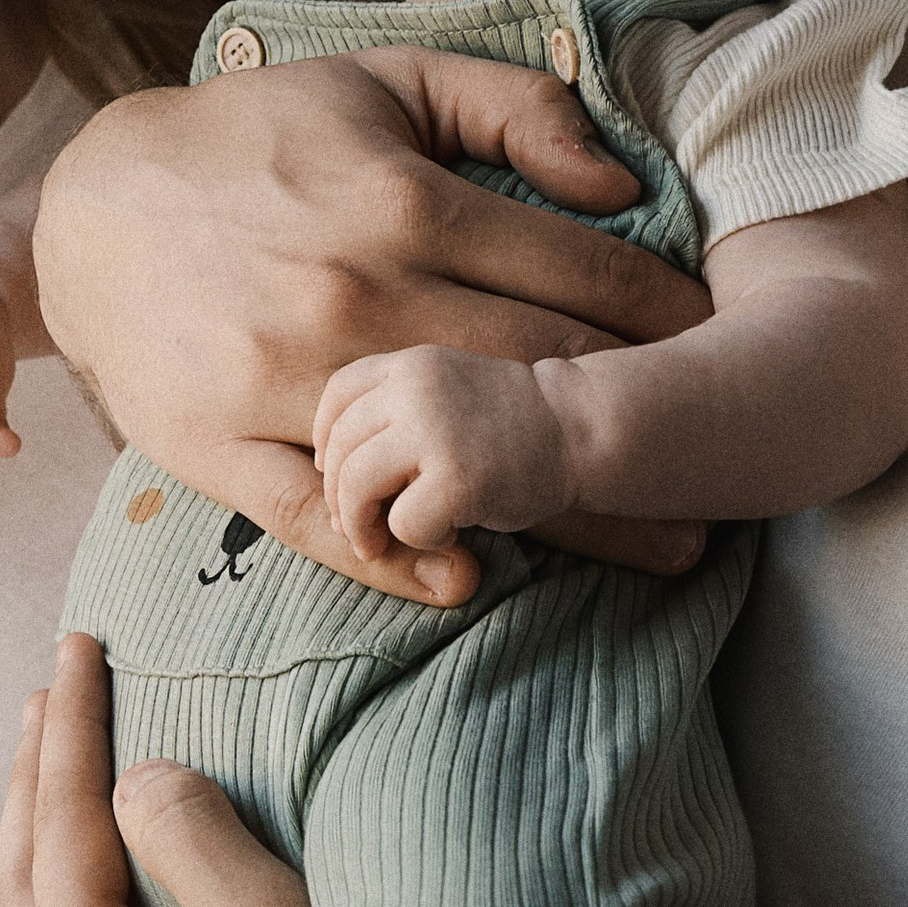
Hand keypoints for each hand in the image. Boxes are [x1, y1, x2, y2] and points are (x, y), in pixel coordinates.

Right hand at [31, 50, 709, 603]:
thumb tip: (622, 185)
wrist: (87, 205)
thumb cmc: (258, 140)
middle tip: (740, 466)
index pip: (575, 272)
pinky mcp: (217, 448)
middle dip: (649, 422)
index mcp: (403, 200)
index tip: (733, 352)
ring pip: (451, 453)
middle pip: (538, 373)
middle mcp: (352, 292)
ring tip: (665, 548)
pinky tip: (471, 575)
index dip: (669, 319)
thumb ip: (512, 109)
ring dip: (566, 509)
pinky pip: (320, 516)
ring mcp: (282, 378)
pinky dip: (395, 553)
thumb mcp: (384, 81)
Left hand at [315, 345, 570, 556]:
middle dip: (339, 499)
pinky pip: (403, 522)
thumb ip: (395, 409)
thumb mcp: (446, 389)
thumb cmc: (511, 422)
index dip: (327, 442)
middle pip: (341, 450)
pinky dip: (418, 540)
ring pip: (356, 486)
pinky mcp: (455, 479)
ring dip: (360, 526)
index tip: (335, 471)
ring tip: (382, 542)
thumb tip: (328, 467)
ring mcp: (434, 432)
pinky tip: (449, 533)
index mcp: (411, 364)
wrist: (580, 428)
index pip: (337, 398)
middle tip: (358, 529)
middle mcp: (415, 390)